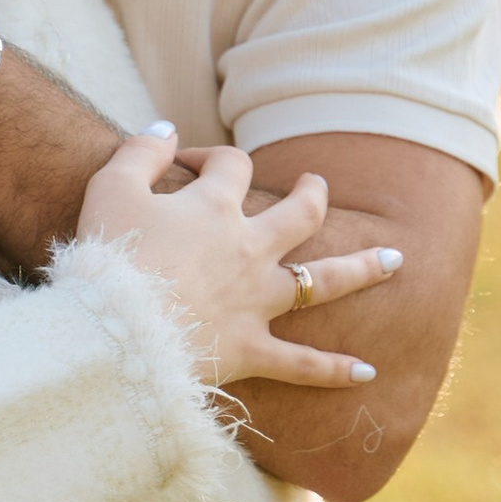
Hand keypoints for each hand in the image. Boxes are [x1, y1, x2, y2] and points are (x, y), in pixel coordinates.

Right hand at [79, 134, 401, 390]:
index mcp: (214, 208)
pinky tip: (368, 373)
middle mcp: (248, 249)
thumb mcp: (110, 188)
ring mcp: (256, 301)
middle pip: (300, 213)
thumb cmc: (106, 256)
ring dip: (361, 268)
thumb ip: (138, 153)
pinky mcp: (250, 350)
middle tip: (317, 186)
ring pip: (322, 280)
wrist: (113, 328)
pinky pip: (301, 363)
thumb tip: (164, 128)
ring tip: (394, 259)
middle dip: (312, 196)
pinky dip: (333, 370)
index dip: (215, 158)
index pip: (231, 166)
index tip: (189, 163)